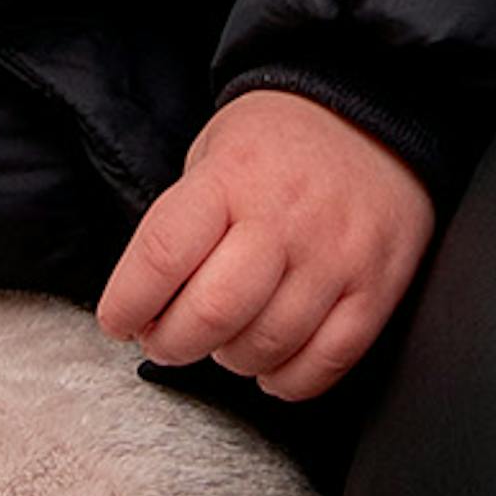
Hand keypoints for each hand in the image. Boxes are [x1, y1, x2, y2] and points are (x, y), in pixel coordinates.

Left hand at [95, 85, 432, 399]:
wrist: (370, 115)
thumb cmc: (278, 144)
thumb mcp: (212, 154)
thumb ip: (182, 226)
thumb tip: (147, 307)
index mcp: (231, 178)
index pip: (162, 257)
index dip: (128, 304)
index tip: (119, 321)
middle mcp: (285, 218)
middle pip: (213, 313)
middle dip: (172, 344)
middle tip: (166, 340)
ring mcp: (336, 256)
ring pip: (267, 345)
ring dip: (231, 359)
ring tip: (225, 341)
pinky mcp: (377, 287)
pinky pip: (327, 361)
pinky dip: (289, 379)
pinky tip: (271, 365)